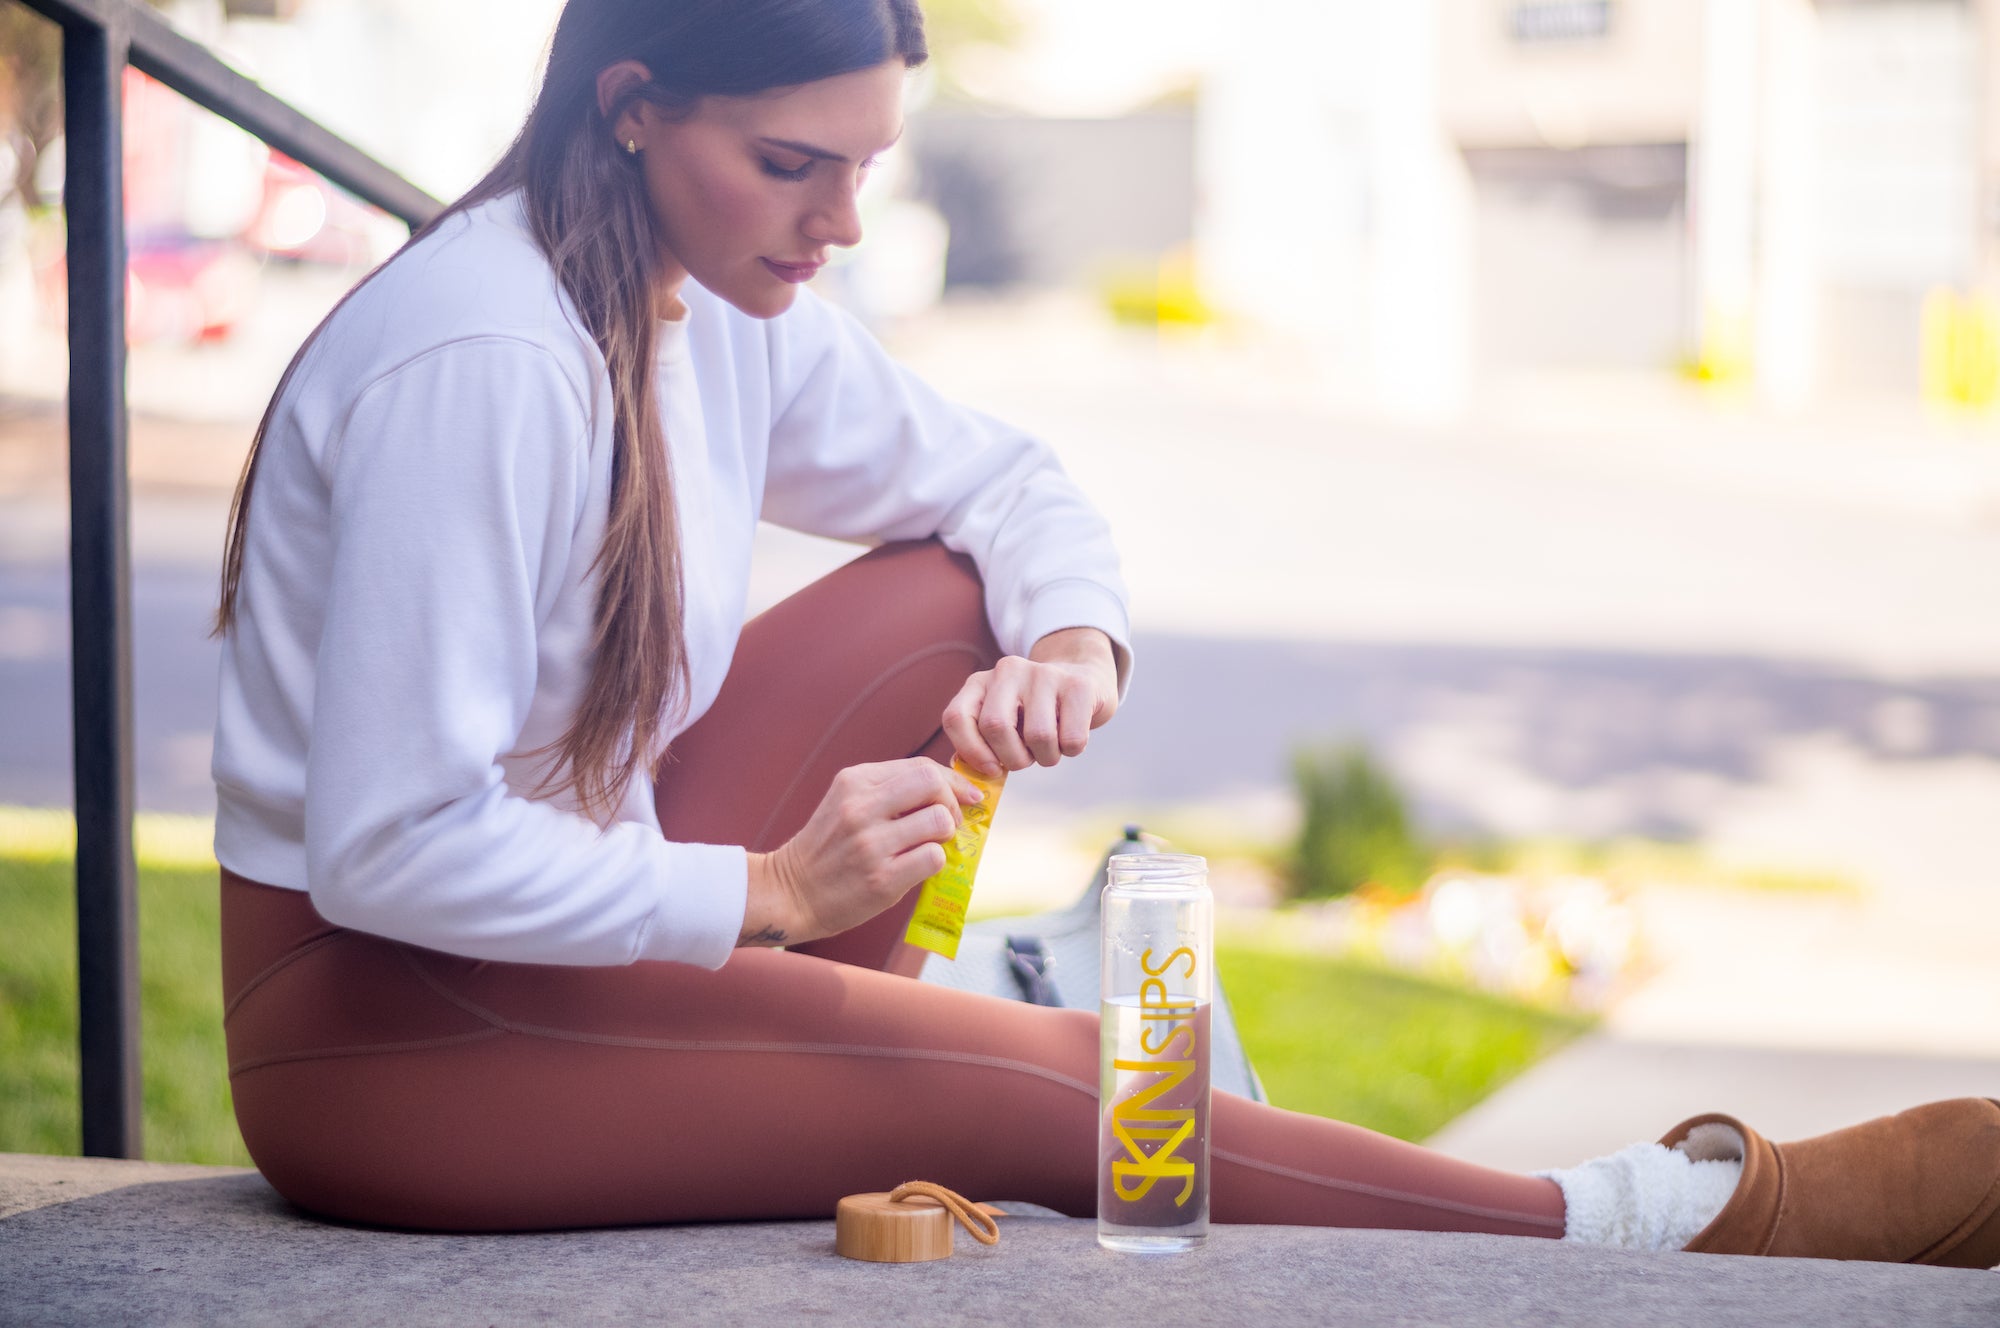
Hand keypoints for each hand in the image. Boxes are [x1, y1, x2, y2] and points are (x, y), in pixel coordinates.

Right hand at [738, 758, 985, 946]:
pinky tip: (916, 867)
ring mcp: (870, 844)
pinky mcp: (881, 879)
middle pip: (933, 784)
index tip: (967, 795)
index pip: (921, 767)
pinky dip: (934, 862)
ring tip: (929, 845)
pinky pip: (933, 858)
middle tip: (947, 822)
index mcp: (854, 782)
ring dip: (944, 836)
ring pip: (939, 822)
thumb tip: (950, 788)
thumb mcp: (847, 802)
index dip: (952, 780)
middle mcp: (860, 808)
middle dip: (953, 802)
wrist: (790, 892)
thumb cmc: (828, 848)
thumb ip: (889, 790)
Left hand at [942, 627, 1119, 776]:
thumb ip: (979, 745)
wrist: (1081, 682)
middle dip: (1013, 758)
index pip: (956, 718)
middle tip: (1026, 759)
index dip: (971, 751)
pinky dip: (1071, 751)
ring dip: (1046, 757)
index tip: (992, 769)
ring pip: (1038, 735)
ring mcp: (1044, 673)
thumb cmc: (1032, 715)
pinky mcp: (1078, 685)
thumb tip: (964, 774)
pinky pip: (1071, 738)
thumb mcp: (1000, 722)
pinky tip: (1068, 737)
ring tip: (1050, 747)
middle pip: (995, 726)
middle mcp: (1008, 671)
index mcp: (979, 682)